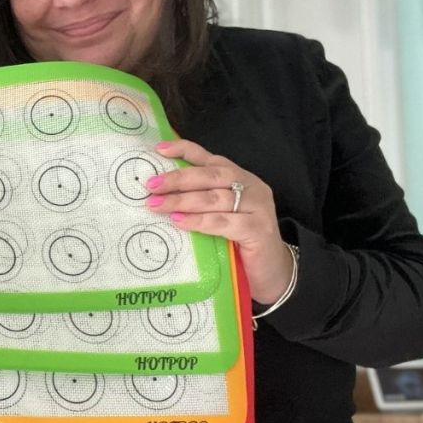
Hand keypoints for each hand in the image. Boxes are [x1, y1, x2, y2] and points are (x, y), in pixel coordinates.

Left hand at [145, 139, 292, 304]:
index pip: (211, 158)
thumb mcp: (218, 215)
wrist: (270, 273)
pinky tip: (180, 221)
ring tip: (158, 205)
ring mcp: (258, 207)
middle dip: (178, 179)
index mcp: (240, 178)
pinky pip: (223, 222)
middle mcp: (251, 187)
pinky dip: (199, 221)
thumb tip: (160, 193)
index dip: (185, 150)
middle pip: (211, 176)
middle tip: (152, 185)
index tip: (160, 150)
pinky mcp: (259, 229)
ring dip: (182, 200)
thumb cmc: (239, 243)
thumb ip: (200, 200)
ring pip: (215, 198)